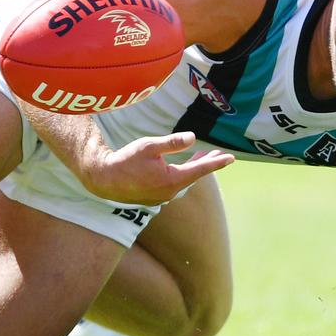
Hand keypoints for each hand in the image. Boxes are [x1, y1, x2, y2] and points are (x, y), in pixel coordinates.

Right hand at [79, 131, 232, 204]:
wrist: (104, 179)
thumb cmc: (125, 160)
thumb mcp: (149, 146)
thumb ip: (172, 143)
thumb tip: (192, 138)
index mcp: (172, 179)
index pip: (200, 170)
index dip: (216, 163)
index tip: (231, 158)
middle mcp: (170, 191)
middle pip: (194, 176)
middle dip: (207, 164)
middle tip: (221, 156)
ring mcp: (161, 196)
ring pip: (183, 181)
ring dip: (193, 168)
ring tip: (201, 157)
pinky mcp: (153, 197)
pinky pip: (173, 185)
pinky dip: (181, 175)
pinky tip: (179, 168)